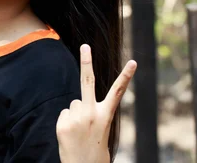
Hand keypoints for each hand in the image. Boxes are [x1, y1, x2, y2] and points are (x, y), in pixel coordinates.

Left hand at [56, 44, 136, 162]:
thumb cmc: (93, 149)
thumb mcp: (99, 129)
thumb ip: (90, 112)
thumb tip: (75, 102)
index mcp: (106, 116)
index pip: (117, 92)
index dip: (126, 76)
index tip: (133, 61)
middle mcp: (92, 114)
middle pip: (88, 81)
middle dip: (86, 61)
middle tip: (85, 46)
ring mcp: (77, 118)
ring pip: (73, 104)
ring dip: (75, 114)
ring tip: (79, 132)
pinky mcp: (63, 124)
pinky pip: (64, 114)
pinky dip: (66, 122)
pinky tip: (71, 135)